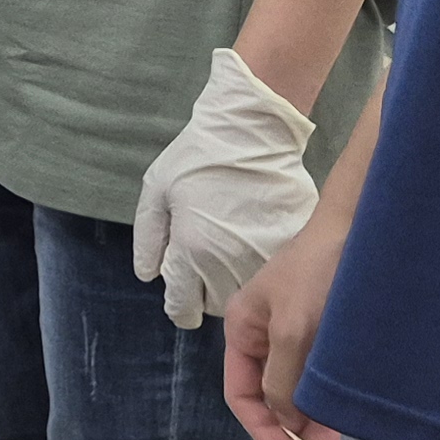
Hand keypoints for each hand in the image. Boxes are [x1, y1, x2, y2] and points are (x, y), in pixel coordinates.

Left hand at [133, 45, 317, 328]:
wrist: (253, 130)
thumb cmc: (198, 157)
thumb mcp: (156, 189)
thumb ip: (149, 239)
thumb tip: (149, 275)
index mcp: (192, 253)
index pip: (183, 309)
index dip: (179, 303)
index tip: (182, 291)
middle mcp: (229, 264)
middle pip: (216, 307)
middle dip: (206, 291)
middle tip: (205, 260)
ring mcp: (265, 257)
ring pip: (247, 293)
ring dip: (235, 280)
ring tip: (229, 249)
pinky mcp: (290, 245)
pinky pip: (272, 270)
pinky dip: (262, 262)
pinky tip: (255, 236)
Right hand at [221, 209, 346, 439]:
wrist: (360, 228)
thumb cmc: (317, 274)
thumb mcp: (292, 331)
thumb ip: (281, 380)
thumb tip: (285, 419)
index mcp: (243, 330)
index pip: (240, 394)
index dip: (263, 430)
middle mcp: (265, 333)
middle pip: (271, 394)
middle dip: (297, 423)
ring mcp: (295, 330)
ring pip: (299, 384)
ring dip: (318, 409)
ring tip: (347, 426)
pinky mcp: (324, 327)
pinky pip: (320, 370)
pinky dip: (331, 390)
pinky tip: (350, 401)